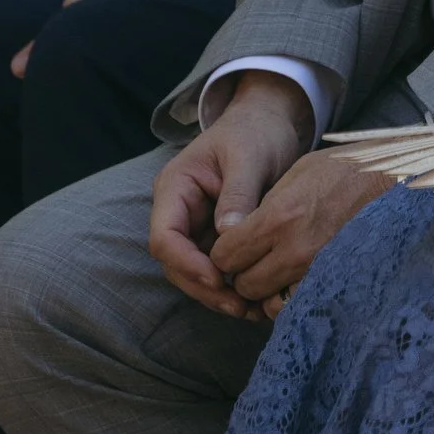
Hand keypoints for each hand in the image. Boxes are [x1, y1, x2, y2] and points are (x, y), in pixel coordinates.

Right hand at [147, 72, 308, 318]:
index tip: (218, 278)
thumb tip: (229, 237)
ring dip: (218, 294)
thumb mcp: (249, 156)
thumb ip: (238, 194)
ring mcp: (195, 226)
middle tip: (239, 306)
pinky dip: (232, 285)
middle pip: (176, 262)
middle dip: (204, 287)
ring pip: (194, 271)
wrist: (269, 123)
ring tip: (251, 310)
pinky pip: (217, 268)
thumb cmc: (256, 132)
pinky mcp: (216, 237)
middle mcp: (178, 211)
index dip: (186, 263)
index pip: (164, 236)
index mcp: (175, 188)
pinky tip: (257, 300)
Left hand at [208, 146, 389, 311]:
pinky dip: (291, 299)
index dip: (224, 252)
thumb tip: (239, 233)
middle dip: (243, 273)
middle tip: (255, 258)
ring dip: (267, 291)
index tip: (233, 245)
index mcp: (279, 218)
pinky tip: (296, 280)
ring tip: (276, 271)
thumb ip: (263, 208)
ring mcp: (318, 271)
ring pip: (268, 303)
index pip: (225, 256)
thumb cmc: (346, 171)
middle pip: (244, 284)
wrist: (395, 180)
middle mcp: (295, 250)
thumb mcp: (297, 174)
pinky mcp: (337, 282)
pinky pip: (299, 307)